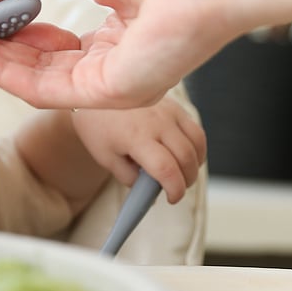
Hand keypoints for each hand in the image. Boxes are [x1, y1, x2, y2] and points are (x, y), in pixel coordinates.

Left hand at [69, 97, 205, 203]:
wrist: (94, 92)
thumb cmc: (97, 125)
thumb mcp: (105, 157)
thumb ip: (128, 177)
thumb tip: (149, 192)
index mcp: (136, 138)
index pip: (166, 169)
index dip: (175, 189)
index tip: (171, 198)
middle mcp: (157, 123)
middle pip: (186, 158)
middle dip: (187, 180)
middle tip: (176, 189)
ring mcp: (168, 112)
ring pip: (197, 143)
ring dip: (195, 164)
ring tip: (183, 174)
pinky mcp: (174, 106)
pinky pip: (195, 129)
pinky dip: (197, 147)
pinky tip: (186, 156)